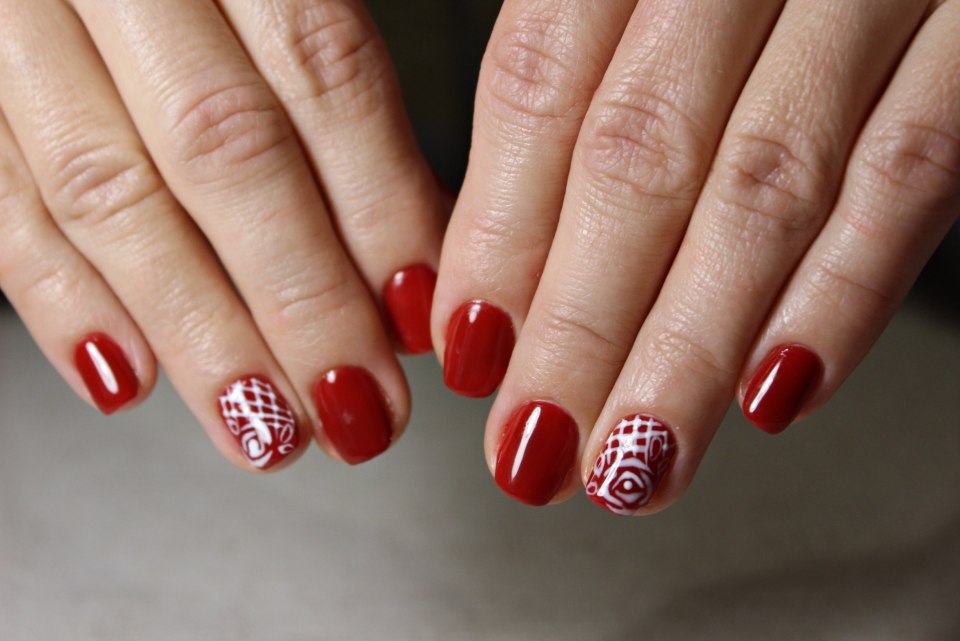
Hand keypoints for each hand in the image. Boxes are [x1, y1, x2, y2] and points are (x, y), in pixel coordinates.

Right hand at [0, 0, 444, 469]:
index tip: (418, 314)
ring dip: (198, 330)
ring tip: (266, 426)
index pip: (322, 70)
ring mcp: (12, 19)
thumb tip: (410, 248)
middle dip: (302, 298)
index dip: (379, 202)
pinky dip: (59, 298)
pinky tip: (126, 380)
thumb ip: (326, 84)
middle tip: (360, 408)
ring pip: (109, 191)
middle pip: (225, 149)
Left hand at [433, 0, 959, 511]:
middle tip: (538, 448)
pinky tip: (779, 391)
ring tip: (637, 460)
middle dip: (583, 325)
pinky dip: (845, 291)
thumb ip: (577, 73)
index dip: (501, 232)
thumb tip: (493, 260)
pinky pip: (919, 167)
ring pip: (768, 185)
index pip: (539, 84)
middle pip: (642, 156)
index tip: (473, 350)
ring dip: (695, 347)